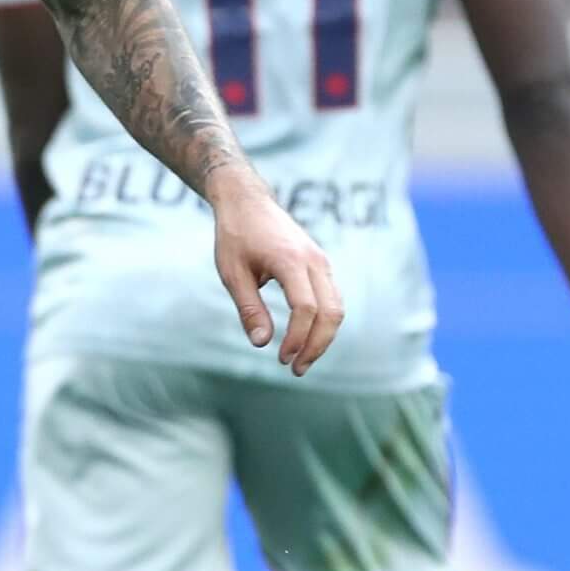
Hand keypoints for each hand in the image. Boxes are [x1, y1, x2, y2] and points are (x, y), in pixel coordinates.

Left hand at [211, 182, 342, 375]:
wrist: (247, 201)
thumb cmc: (235, 235)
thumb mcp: (232, 273)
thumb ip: (248, 308)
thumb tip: (262, 344)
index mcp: (291, 260)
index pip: (305, 308)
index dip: (297, 338)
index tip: (281, 358)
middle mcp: (314, 261)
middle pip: (331, 312)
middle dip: (316, 346)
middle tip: (295, 369)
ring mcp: (321, 262)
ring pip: (337, 308)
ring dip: (323, 338)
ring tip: (300, 360)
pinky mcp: (321, 265)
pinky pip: (332, 299)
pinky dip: (323, 323)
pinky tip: (305, 339)